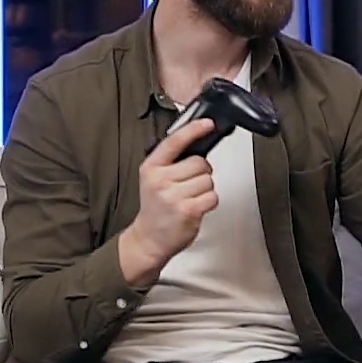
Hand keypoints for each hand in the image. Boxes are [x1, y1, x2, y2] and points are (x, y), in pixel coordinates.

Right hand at [121, 118, 219, 276]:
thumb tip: (197, 142)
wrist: (149, 238)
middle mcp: (161, 180)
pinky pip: (212, 196)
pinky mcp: (188, 210)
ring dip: (205, 189)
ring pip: (208, 180)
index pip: (175, 141)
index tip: (208, 124)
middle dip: (201, 173)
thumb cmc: (155, 208)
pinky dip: (209, 202)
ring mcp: (174, 195)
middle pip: (200, 162)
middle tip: (188, 185)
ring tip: (190, 198)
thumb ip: (172, 161)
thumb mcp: (154, 178)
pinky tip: (195, 207)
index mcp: (152, 167)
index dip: (194, 129)